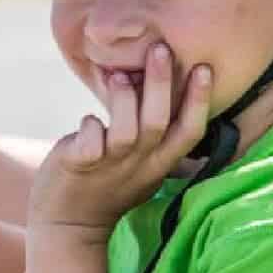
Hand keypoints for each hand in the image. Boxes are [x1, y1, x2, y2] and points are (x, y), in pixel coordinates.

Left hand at [29, 43, 212, 239]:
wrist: (68, 225)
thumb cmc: (106, 185)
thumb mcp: (142, 166)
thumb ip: (156, 136)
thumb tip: (167, 90)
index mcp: (160, 162)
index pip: (190, 131)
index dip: (199, 101)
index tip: (204, 68)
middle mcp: (140, 163)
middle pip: (159, 123)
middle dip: (161, 84)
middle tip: (159, 48)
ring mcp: (110, 166)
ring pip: (127, 131)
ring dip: (123, 99)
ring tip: (117, 74)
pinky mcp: (80, 166)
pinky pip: (89, 143)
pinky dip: (89, 126)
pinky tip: (87, 121)